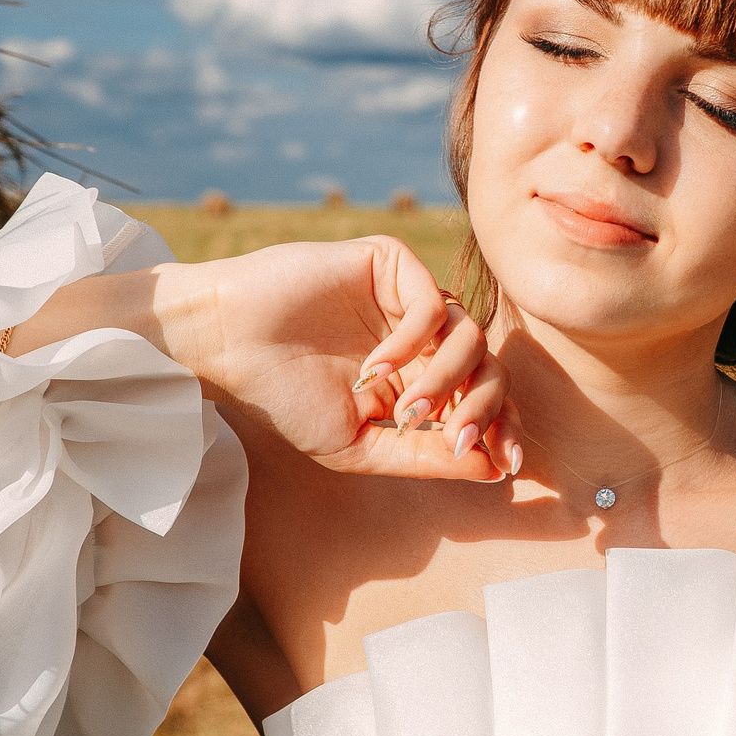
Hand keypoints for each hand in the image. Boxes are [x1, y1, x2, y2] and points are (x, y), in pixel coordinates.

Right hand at [144, 237, 514, 480]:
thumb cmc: (283, 397)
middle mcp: (421, 337)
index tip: (509, 464)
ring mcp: (408, 299)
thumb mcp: (359, 446)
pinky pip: (433, 305)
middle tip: (458, 440)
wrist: (227, 345)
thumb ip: (423, 456)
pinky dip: (412, 344)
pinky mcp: (390, 265)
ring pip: (471, 336)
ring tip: (403, 410)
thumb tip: (494, 469)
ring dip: (446, 381)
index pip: (483, 398)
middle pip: (489, 367)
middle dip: (483, 409)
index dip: (505, 429)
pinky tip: (374, 369)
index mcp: (418, 378)